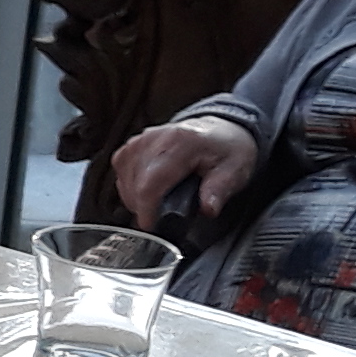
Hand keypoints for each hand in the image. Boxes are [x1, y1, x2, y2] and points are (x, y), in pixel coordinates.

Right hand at [112, 115, 258, 230]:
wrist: (220, 131)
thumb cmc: (227, 150)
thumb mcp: (234, 170)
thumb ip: (219, 190)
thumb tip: (208, 209)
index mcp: (181, 142)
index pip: (151, 182)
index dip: (146, 209)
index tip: (151, 225)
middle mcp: (155, 138)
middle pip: (133, 184)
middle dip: (144, 207)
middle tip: (165, 215)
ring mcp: (140, 140)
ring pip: (124, 180)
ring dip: (136, 198)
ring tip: (161, 201)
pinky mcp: (132, 145)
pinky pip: (121, 172)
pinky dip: (131, 187)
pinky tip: (150, 190)